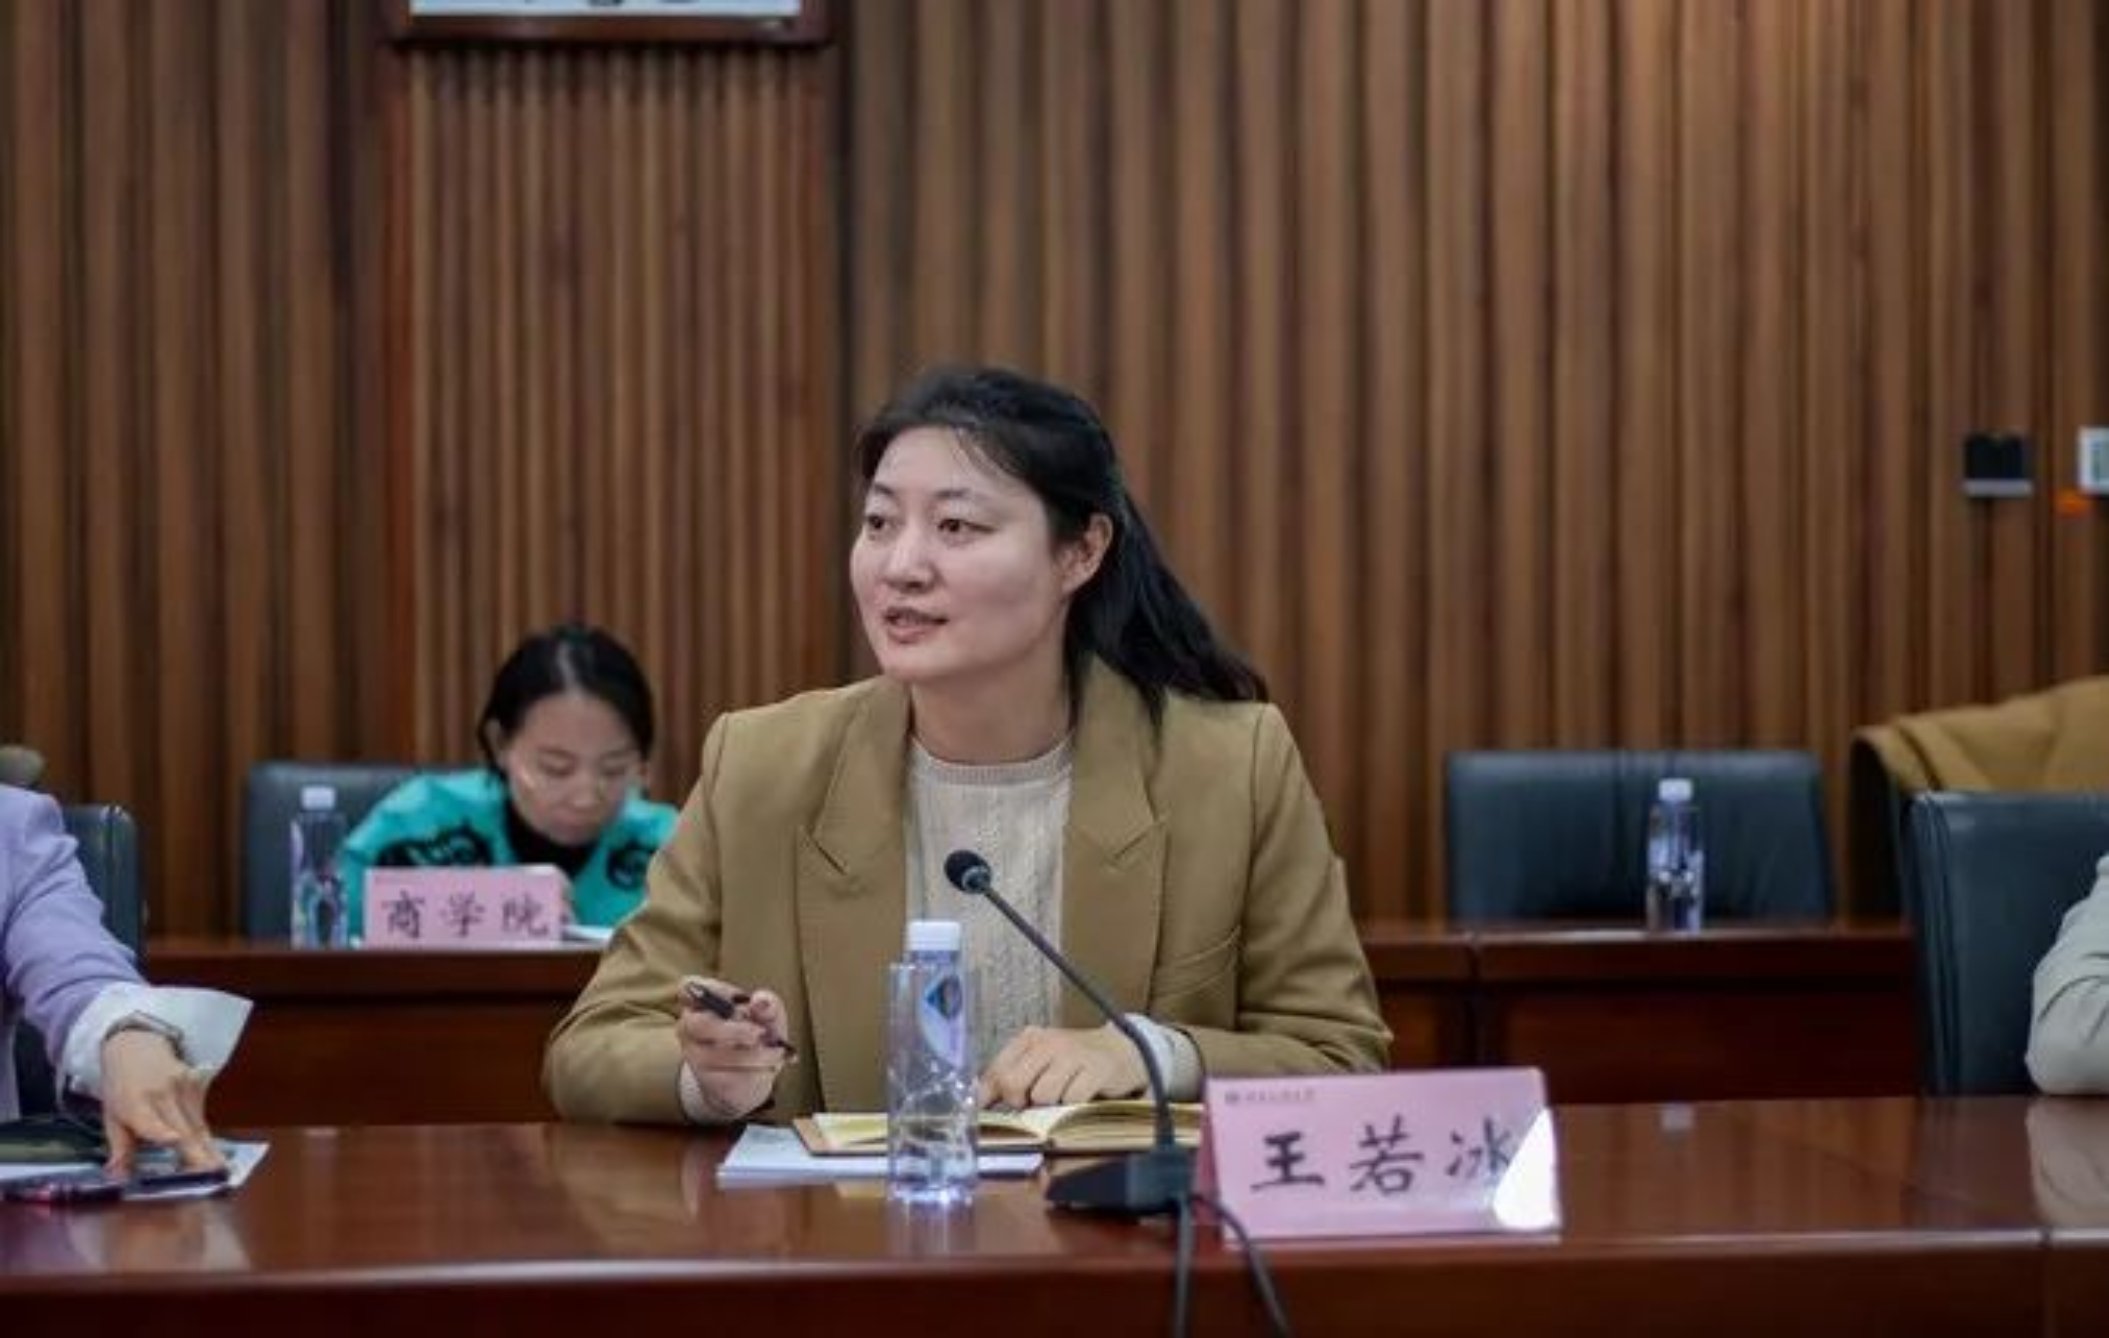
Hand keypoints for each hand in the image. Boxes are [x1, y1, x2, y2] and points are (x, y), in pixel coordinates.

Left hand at [99, 1030, 223, 1174]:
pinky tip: (211, 1153)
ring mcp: (184, 1086)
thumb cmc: (121, 1084)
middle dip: (199, 1151)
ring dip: (208, 1149)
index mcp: (133, 1102)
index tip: (175, 1140)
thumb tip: (120, 1178)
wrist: (138, 1045)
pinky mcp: (199, 1084)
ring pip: (199, 1124)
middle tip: (213, 1172)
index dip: (161, 1130)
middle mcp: (162, 1093)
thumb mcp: (112, 1115)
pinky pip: (202, 1117)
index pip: (149, 1119)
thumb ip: (120, 1148)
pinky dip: (205, 1136)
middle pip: (183, 1127)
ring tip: (218, 1169)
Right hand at [675, 977, 789, 1118]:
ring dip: (754, 1055)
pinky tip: (765, 1067)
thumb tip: (760, 1000)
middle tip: (760, 1033)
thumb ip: (768, 1004)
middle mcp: (690, 1026)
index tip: (738, 999)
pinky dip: (753, 1071)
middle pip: (698, 1024)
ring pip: (716, 1055)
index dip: (712, 990)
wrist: (750, 1076)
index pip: (689, 986)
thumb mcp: (768, 1016)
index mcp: (702, 1001)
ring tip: (775, 1053)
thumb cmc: (757, 1035)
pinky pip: (727, 1076)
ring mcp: (694, 1055)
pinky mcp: (706, 1080)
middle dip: (734, 1030)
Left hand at [978, 1024, 1144, 1109]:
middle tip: (1034, 1104)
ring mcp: (1072, 1054)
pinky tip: (1081, 1098)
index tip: (987, 1116)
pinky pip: (1072, 1100)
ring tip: (1063, 1097)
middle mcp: (1047, 1042)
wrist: (1121, 1050)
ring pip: (1043, 1096)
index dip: (989, 1098)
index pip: (995, 1071)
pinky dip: (1074, 1107)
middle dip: (1021, 1103)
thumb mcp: (1040, 1061)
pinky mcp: (1096, 1069)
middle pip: (1013, 1084)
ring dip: (1051, 1106)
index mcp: (1028, 1039)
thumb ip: (1011, 1077)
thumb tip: (979, 1103)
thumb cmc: (1073, 1061)